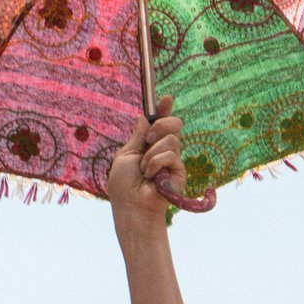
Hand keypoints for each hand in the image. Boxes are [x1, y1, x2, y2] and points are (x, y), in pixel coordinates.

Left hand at [108, 97, 185, 225]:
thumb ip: (136, 137)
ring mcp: (172, 160)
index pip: (160, 123)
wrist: (131, 206)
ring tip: (144, 170)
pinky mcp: (179, 170)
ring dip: (152, 154)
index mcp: (148, 145)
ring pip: (171, 139)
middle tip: (149, 140)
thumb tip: (142, 117)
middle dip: (161, 125)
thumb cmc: (124, 185)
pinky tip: (151, 178)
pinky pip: (170, 155)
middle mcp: (163, 150)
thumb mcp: (126, 155)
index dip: (164, 110)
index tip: (166, 98)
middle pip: (173, 124)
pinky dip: (155, 164)